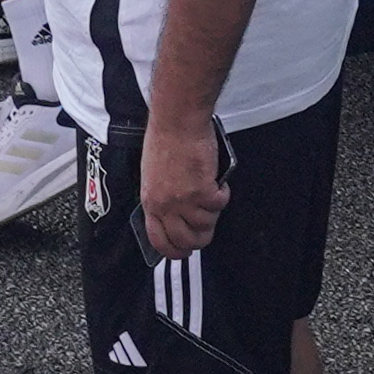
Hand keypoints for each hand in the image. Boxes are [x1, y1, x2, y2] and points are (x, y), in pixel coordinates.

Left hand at [142, 108, 227, 258]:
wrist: (178, 121)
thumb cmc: (165, 139)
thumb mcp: (152, 175)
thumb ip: (160, 197)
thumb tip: (174, 213)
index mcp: (150, 202)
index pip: (159, 240)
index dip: (174, 251)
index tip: (184, 251)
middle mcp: (165, 205)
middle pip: (185, 241)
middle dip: (200, 239)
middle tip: (207, 226)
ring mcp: (183, 200)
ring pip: (206, 225)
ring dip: (213, 213)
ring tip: (212, 195)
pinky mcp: (202, 190)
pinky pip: (219, 205)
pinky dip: (223, 195)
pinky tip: (220, 183)